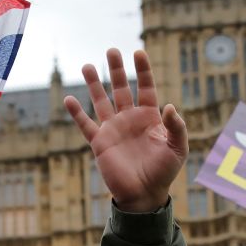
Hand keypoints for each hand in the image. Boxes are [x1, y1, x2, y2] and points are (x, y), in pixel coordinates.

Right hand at [65, 49, 187, 213]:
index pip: (145, 88)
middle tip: (112, 50)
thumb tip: (170, 106)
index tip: (138, 52)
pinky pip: (85, 125)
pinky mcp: (99, 143)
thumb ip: (177, 127)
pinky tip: (68, 98)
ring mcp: (113, 130)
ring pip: (101, 101)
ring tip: (88, 65)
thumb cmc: (164, 172)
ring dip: (94, 84)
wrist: (144, 195)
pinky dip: (76, 113)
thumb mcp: (178, 148)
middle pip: (121, 88)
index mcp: (149, 117)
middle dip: (116, 70)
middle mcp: (129, 119)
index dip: (143, 70)